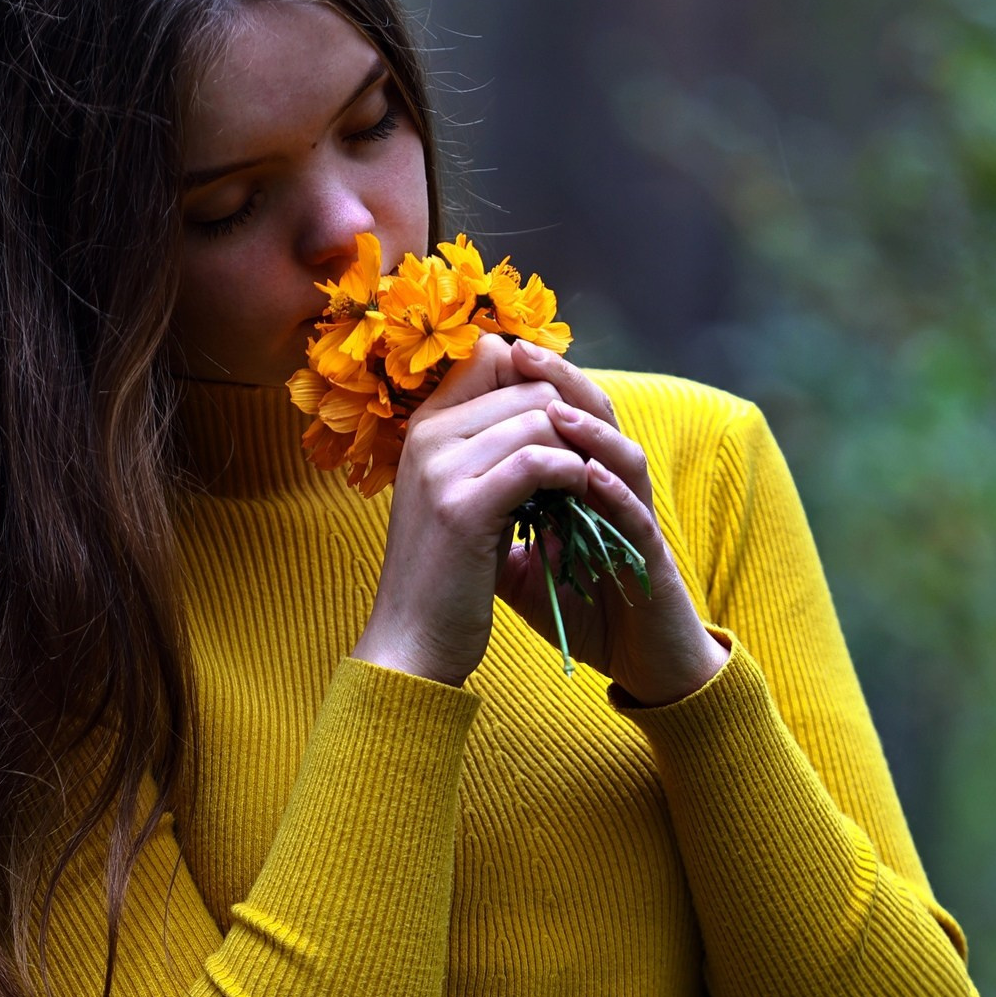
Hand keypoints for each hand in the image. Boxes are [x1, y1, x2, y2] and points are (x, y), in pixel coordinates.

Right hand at [350, 336, 591, 687]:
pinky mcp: (464, 507)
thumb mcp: (460, 493)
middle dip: (569, 421)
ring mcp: (441, 469)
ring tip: (584, 486)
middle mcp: (426, 436)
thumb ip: (487, 447)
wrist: (412, 641)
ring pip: (539, 418)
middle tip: (583, 463)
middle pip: (526, 384)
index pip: (491, 355)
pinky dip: (572, 476)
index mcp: (424, 427)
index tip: (560, 425)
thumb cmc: (445, 572)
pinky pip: (539, 461)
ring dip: (577, 450)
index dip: (537, 380)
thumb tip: (544, 404)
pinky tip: (579, 499)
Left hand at [491, 341, 727, 706]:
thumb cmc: (590, 614)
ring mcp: (637, 523)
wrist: (642, 669)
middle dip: (561, 381)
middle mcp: (615, 494)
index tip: (490, 359)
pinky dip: (613, 491)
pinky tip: (588, 475)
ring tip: (553, 405)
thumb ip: (497, 535)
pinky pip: (636, 516)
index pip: (562, 421)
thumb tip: (449, 509)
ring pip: (624, 456)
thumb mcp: (525, 573)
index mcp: (584, 489)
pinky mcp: (654, 560)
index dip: (533, 387)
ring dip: (591, 428)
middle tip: (522, 349)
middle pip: (596, 420)